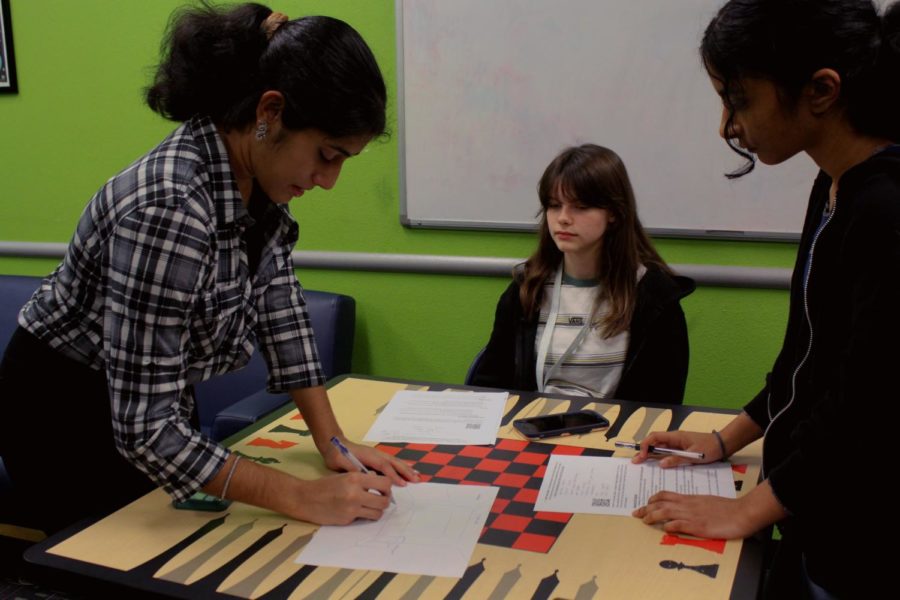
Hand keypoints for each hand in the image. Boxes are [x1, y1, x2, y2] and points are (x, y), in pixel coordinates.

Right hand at [293, 471, 393, 524]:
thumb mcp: (344, 476)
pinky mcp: (347, 520)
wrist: (305, 498)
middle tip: (381, 499)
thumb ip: (362, 478)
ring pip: (377, 513)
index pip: (384, 483)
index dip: (387, 487)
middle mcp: (355, 493)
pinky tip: (357, 511)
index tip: (384, 488)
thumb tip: (378, 480)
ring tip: (371, 506)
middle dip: (385, 501)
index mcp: (355, 478)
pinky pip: (364, 519)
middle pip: (384, 501)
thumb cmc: (324, 485)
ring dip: (377, 511)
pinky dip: (364, 516)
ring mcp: (352, 509)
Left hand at [323, 438, 419, 485]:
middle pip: (394, 463)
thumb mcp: (339, 462)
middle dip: (406, 471)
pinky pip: (392, 462)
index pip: (383, 466)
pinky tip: (410, 468)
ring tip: (417, 476)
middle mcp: (376, 454)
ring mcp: (377, 455)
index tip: (402, 484)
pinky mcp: (377, 458)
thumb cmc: (336, 454)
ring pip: (395, 462)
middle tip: (417, 480)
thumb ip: (353, 469)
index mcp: (368, 455)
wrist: (333, 443)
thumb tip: (367, 476)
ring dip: (407, 469)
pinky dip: (402, 466)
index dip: (393, 475)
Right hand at [631, 431, 720, 467]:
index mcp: (675, 437)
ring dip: (651, 455)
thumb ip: (677, 459)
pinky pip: (669, 453)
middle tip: (635, 461)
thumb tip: (661, 464)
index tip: (642, 456)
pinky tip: (657, 465)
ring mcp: (678, 444)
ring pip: (661, 448)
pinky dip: (661, 458)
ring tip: (641, 463)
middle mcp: (674, 439)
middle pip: (655, 443)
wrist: (724, 445)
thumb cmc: (710, 448)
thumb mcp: (693, 456)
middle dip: (644, 451)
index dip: (645, 445)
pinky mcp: (682, 450)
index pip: (654, 437)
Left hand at [632, 491, 753, 538]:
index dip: (653, 499)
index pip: (666, 495)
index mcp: (690, 498)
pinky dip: (670, 526)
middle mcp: (688, 505)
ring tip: (644, 521)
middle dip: (646, 508)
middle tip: (636, 514)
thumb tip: (684, 509)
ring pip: (666, 512)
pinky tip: (665, 528)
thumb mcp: (707, 502)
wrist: (742, 512)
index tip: (645, 504)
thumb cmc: (727, 508)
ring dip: (653, 516)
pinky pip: (680, 524)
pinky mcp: (699, 526)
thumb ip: (694, 504)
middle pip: (661, 503)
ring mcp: (693, 515)